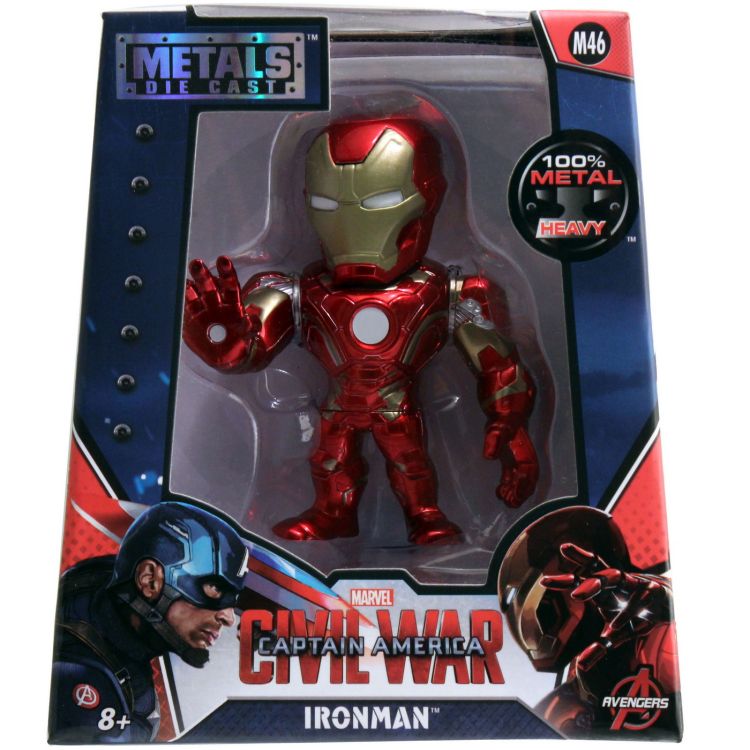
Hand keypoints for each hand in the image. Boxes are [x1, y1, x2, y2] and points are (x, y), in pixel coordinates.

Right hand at [183, 256, 257, 370]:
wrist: (226, 357)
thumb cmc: (239, 342)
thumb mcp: (248, 336)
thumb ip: (250, 327)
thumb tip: (252, 321)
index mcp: (233, 305)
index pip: (230, 286)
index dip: (227, 273)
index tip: (223, 260)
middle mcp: (217, 304)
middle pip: (210, 287)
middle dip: (203, 275)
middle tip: (196, 263)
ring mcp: (202, 311)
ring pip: (195, 295)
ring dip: (189, 286)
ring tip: (184, 280)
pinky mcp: (191, 321)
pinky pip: (185, 309)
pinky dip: (181, 301)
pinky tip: (177, 292)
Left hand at [484, 423, 538, 506]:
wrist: (504, 415)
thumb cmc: (503, 422)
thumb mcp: (498, 429)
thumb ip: (495, 440)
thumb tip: (489, 456)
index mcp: (526, 454)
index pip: (529, 473)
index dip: (524, 485)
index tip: (515, 494)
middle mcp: (525, 461)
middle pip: (527, 482)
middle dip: (521, 494)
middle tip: (510, 502)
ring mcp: (518, 463)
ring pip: (520, 483)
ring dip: (515, 494)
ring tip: (504, 500)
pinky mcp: (510, 463)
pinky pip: (512, 479)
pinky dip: (508, 488)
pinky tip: (499, 493)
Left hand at [542, 543, 670, 671]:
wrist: (668, 600)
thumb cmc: (634, 615)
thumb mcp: (617, 633)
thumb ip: (599, 648)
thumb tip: (581, 668)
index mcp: (603, 589)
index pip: (580, 579)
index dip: (563, 580)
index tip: (543, 582)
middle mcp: (615, 582)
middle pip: (595, 576)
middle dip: (583, 584)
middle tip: (571, 595)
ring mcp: (633, 583)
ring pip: (615, 575)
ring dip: (599, 583)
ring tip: (579, 595)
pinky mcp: (653, 588)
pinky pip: (642, 594)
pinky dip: (632, 605)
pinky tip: (620, 620)